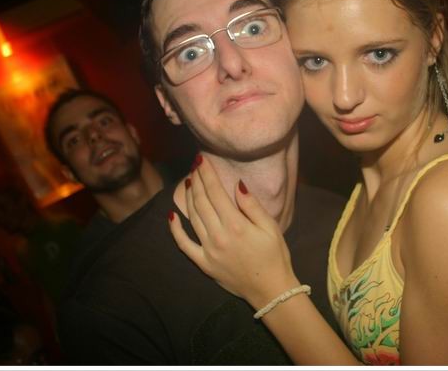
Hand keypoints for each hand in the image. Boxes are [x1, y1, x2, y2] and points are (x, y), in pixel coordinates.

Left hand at [169, 157, 298, 308]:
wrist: (270, 289)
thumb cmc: (275, 255)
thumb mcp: (271, 227)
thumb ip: (252, 206)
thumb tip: (237, 185)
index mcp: (236, 225)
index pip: (215, 192)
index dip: (208, 174)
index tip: (202, 159)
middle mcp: (218, 236)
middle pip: (201, 202)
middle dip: (197, 180)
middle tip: (194, 165)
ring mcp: (208, 250)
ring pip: (192, 217)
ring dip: (188, 197)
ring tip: (189, 182)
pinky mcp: (203, 263)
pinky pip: (184, 244)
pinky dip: (176, 229)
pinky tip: (172, 215)